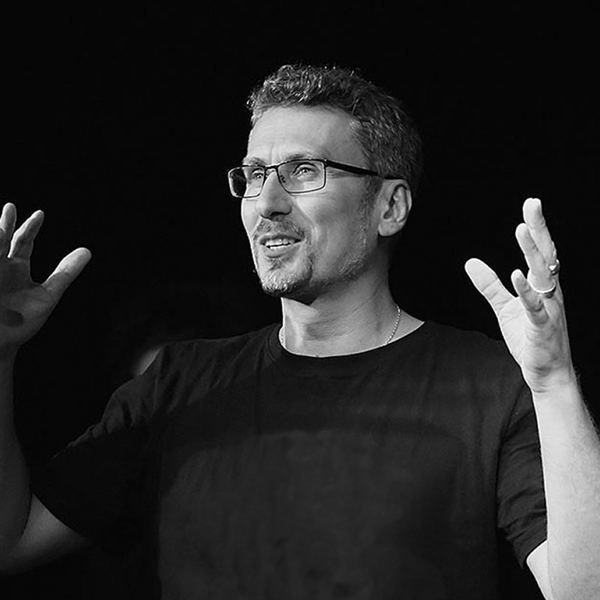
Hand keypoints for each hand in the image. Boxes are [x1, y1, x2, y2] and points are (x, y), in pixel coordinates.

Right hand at [0, 203, 90, 360]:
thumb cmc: (23, 321)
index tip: (40, 215)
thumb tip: (87, 251)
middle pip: (2, 240)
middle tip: (10, 208)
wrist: (3, 345)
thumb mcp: (48, 295)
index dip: (31, 228)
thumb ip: (66, 273)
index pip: (24, 241)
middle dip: (5, 225)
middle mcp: (0, 266)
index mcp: (17, 267)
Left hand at [465, 198, 575, 394]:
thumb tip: (470, 262)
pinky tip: (517, 275)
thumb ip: (489, 285)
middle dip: (539, 229)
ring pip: (543, 275)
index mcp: (543, 285)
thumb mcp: (504, 307)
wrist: (547, 373)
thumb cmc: (530, 339)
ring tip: (521, 230)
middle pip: (546, 255)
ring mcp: (548, 309)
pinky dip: (526, 290)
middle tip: (532, 203)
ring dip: (532, 252)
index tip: (531, 204)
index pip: (541, 251)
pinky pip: (535, 306)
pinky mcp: (542, 327)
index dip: (536, 228)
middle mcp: (550, 292)